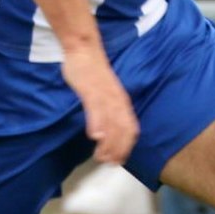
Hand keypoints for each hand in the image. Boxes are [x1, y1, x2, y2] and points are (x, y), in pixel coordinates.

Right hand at [60, 49, 137, 164]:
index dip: (126, 147)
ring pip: (111, 123)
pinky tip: (94, 136)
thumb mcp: (104, 93)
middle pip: (123, 130)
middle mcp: (117, 101)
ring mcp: (104, 96)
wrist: (84, 50)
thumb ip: (106, 110)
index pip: (130, 129)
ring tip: (100, 157)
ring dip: (107, 143)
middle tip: (108, 163)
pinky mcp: (91, 90)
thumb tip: (105, 129)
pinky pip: (96, 109)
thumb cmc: (92, 72)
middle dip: (118, 150)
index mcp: (121, 102)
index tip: (119, 160)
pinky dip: (97, 123)